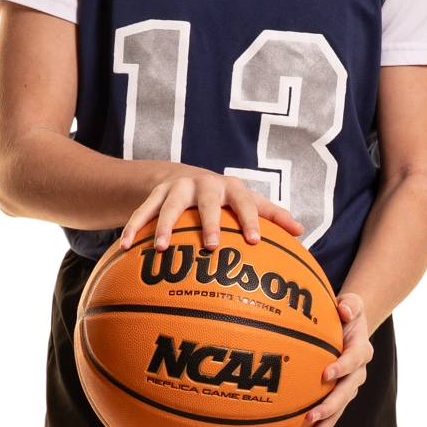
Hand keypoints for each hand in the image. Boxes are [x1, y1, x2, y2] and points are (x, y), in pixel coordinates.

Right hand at [117, 167, 304, 256]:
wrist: (182, 177)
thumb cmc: (223, 199)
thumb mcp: (246, 201)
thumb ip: (272, 215)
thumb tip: (301, 231)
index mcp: (230, 188)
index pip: (245, 201)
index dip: (251, 219)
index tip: (254, 241)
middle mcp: (203, 184)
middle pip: (207, 201)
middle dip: (209, 222)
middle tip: (211, 246)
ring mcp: (176, 188)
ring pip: (169, 206)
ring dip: (164, 226)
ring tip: (160, 249)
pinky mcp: (154, 195)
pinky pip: (142, 212)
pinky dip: (134, 228)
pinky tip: (125, 248)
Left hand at [287, 295, 372, 426]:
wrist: (351, 330)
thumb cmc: (346, 315)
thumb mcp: (352, 303)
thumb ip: (350, 303)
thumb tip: (342, 309)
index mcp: (361, 351)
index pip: (354, 360)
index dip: (342, 367)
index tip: (326, 374)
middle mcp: (356, 375)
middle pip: (345, 395)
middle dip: (329, 407)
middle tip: (311, 416)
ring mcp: (345, 391)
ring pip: (334, 415)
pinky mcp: (334, 401)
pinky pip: (323, 420)